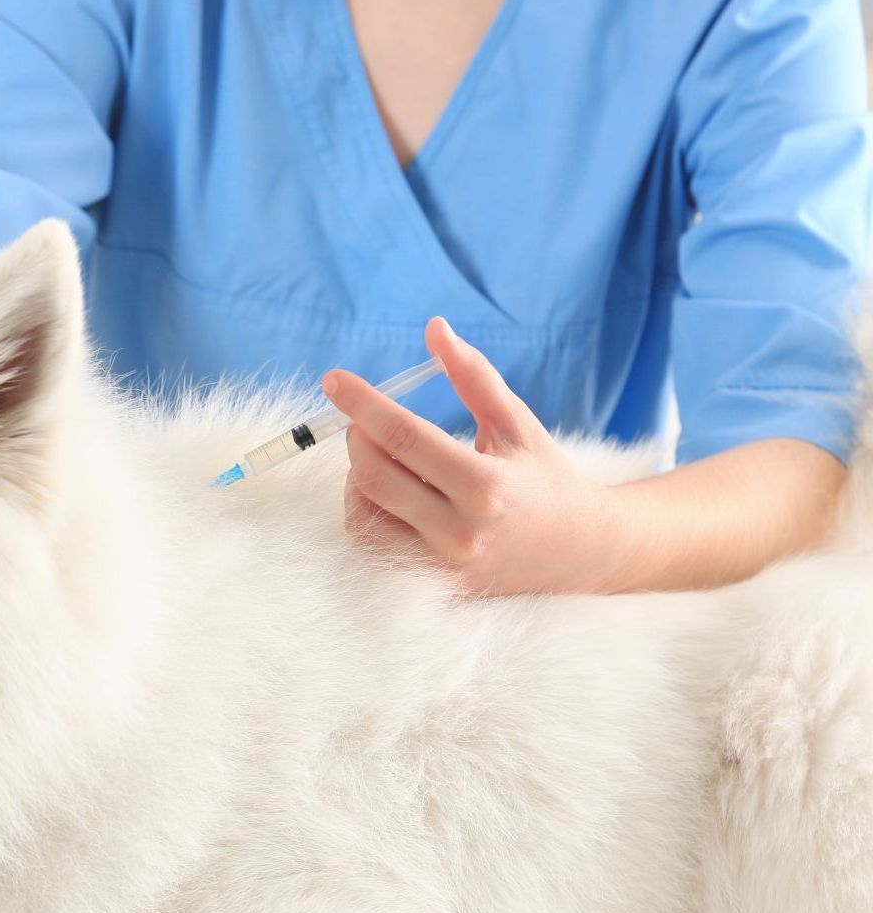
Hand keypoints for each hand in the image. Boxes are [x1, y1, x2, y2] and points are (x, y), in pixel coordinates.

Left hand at [327, 317, 627, 595]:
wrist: (579, 551)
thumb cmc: (544, 478)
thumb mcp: (516, 423)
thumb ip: (474, 376)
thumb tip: (434, 328)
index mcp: (485, 485)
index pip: (405, 438)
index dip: (363, 404)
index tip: (334, 380)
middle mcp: (460, 530)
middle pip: (376, 477)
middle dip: (358, 438)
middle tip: (363, 421)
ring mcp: (443, 564)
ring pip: (364, 515)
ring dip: (358, 477)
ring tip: (383, 458)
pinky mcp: (431, 584)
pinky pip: (374, 545)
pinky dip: (368, 512)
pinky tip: (388, 493)